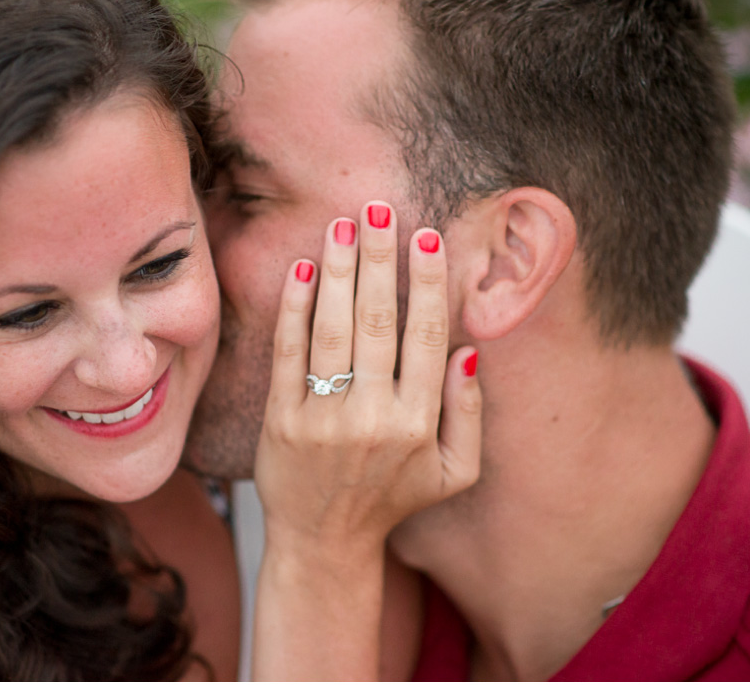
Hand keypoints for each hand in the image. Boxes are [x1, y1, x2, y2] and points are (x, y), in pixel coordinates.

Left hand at [255, 200, 481, 555]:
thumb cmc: (393, 497)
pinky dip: (293, 309)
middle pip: (376, 321)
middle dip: (378, 259)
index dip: (426, 282)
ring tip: (342, 225)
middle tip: (378, 208)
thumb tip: (467, 348)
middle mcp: (371, 418)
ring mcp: (322, 418)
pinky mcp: (281, 419)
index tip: (425, 237)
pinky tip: (301, 270)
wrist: (324, 540)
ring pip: (331, 330)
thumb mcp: (454, 470)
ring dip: (336, 270)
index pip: (425, 336)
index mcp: (418, 424)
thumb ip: (469, 410)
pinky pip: (287, 353)